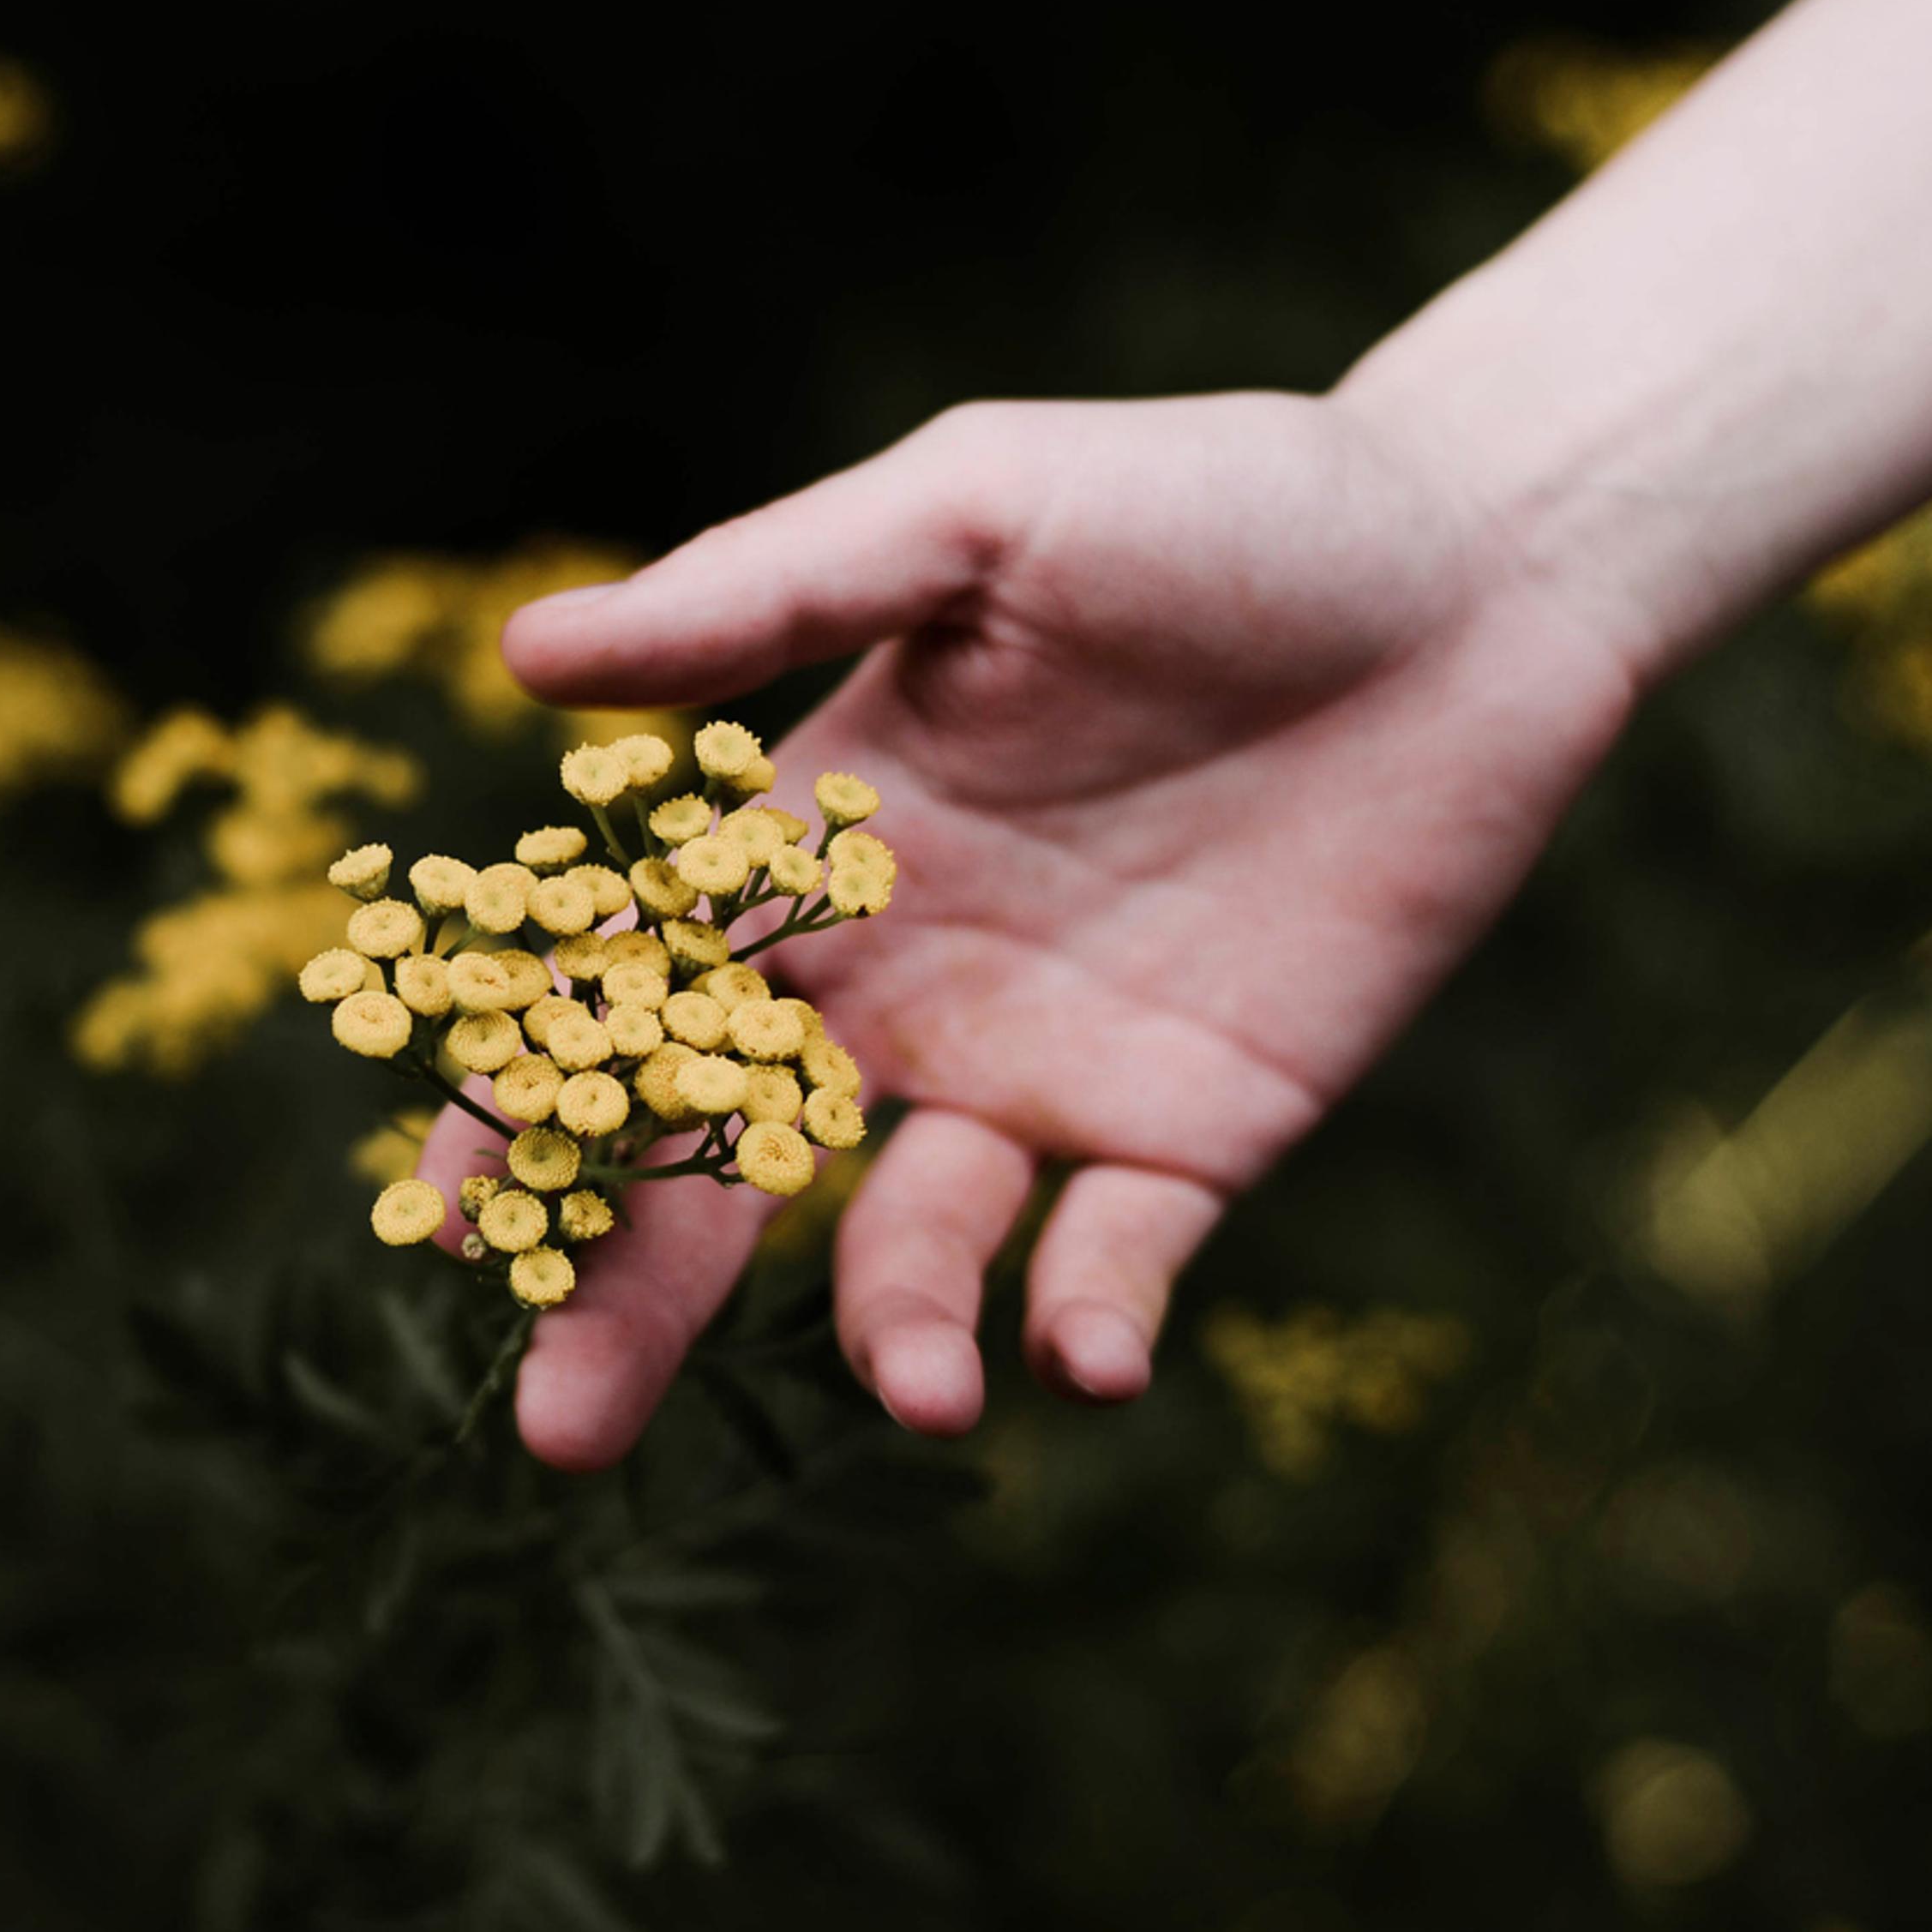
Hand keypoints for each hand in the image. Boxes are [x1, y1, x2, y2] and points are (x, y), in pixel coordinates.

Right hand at [420, 392, 1642, 1471]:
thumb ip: (770, 588)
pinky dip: (1091, 1317)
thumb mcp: (981, 514)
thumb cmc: (1218, 503)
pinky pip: (1118, 1255)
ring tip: (926, 1388)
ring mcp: (1043, 1066)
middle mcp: (899, 980)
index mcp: (811, 844)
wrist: (1479, 567)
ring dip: (896, 1327)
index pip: (630, 995)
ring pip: (914, 1240)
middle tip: (557, 1428)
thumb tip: (524, 657)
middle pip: (725, 1160)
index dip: (534, 1103)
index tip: (452, 1215)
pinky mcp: (1197, 1128)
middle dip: (633, 1296)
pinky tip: (1083, 1357)